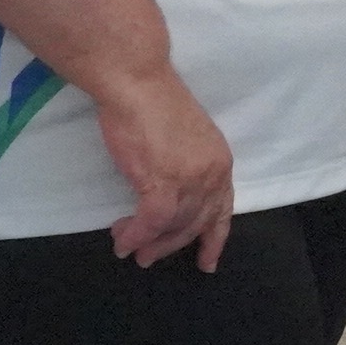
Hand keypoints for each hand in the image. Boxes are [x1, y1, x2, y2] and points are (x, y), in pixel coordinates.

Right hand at [93, 70, 235, 268]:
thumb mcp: (185, 140)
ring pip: (174, 225)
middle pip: (197, 222)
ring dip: (149, 242)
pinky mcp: (162, 182)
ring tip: (130, 249)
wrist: (138, 83)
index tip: (207, 261)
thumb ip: (186, 166)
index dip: (213, 238)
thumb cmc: (154, 104)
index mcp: (221, 161)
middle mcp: (213, 173)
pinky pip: (151, 221)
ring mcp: (190, 179)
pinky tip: (123, 241)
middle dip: (172, 245)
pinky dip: (136, 235)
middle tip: (149, 258)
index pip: (222, 209)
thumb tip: (171, 189)